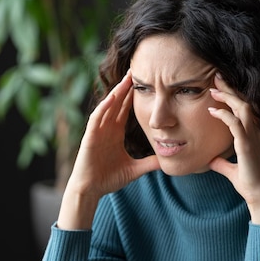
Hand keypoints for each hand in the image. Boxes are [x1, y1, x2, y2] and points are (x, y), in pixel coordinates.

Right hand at [58, 71, 158, 228]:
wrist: (91, 190)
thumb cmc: (108, 179)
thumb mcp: (135, 169)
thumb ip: (150, 163)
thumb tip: (168, 161)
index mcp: (115, 133)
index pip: (126, 109)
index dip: (134, 96)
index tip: (145, 83)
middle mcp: (106, 128)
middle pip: (117, 103)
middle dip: (126, 87)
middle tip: (136, 70)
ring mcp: (97, 131)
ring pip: (108, 106)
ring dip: (116, 92)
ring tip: (126, 78)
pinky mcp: (90, 136)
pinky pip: (97, 118)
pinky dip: (104, 107)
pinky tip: (112, 97)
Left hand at [207, 74, 259, 223]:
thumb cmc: (249, 183)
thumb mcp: (231, 169)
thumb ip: (222, 162)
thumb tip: (211, 160)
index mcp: (254, 134)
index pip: (245, 108)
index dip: (234, 96)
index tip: (219, 87)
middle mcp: (256, 132)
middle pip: (245, 103)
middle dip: (231, 89)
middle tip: (216, 77)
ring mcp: (253, 138)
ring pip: (243, 109)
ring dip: (228, 97)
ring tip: (213, 90)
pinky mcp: (247, 146)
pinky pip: (236, 124)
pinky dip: (224, 115)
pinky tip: (212, 111)